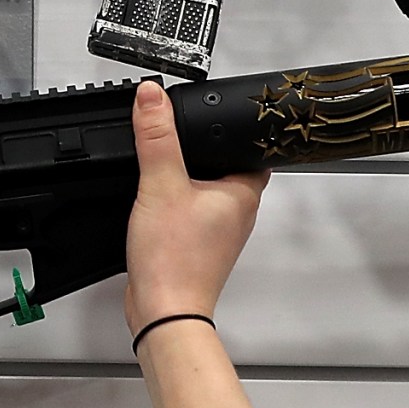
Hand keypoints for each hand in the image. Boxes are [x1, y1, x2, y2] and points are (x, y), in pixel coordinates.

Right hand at [123, 81, 267, 333]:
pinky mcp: (196, 246)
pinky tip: (156, 201)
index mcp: (243, 194)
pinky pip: (191, 213)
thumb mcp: (160, 185)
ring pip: (209, 192)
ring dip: (190, 178)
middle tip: (189, 131)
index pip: (256, 149)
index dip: (240, 129)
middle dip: (209, 151)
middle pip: (230, 169)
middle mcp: (237, 213)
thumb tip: (152, 96)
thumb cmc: (175, 261)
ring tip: (167, 163)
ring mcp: (217, 233)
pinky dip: (177, 202)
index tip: (224, 113)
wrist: (163, 311)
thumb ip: (156, 137)